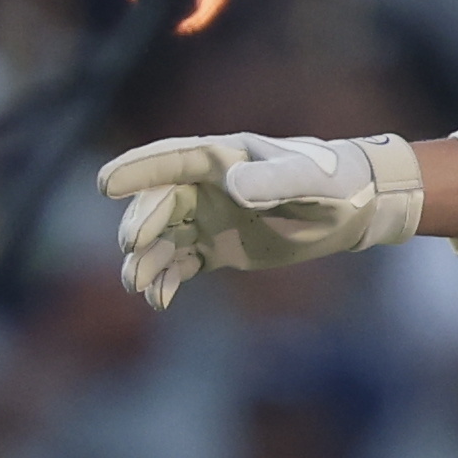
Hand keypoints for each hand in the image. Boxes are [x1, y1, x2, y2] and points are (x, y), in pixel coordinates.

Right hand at [99, 132, 426, 306]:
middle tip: (133, 250)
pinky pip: (181, 263)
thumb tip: (232, 186)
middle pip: (158, 204)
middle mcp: (206, 186)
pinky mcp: (216, 247)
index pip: (169, 160)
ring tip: (138, 285)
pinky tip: (160, 299)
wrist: (353, 207)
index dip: (136, 170)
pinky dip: (167, 280)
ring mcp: (208, 217)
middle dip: (141, 225)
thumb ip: (274, 181)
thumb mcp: (309, 180)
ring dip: (146, 259)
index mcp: (222, 158)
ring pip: (162, 238)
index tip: (104, 184)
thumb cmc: (334, 182)